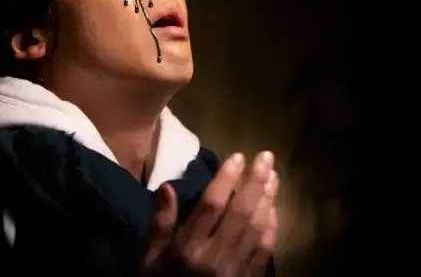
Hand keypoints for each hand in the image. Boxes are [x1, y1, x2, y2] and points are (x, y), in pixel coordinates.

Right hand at [142, 151, 278, 275]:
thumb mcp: (147, 261)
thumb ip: (160, 225)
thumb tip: (168, 187)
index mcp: (187, 250)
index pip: (211, 206)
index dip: (226, 179)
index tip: (238, 156)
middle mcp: (214, 259)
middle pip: (240, 214)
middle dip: (254, 182)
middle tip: (266, 157)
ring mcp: (234, 273)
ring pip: (257, 230)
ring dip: (267, 200)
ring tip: (273, 176)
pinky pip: (264, 252)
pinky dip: (272, 228)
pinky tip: (273, 209)